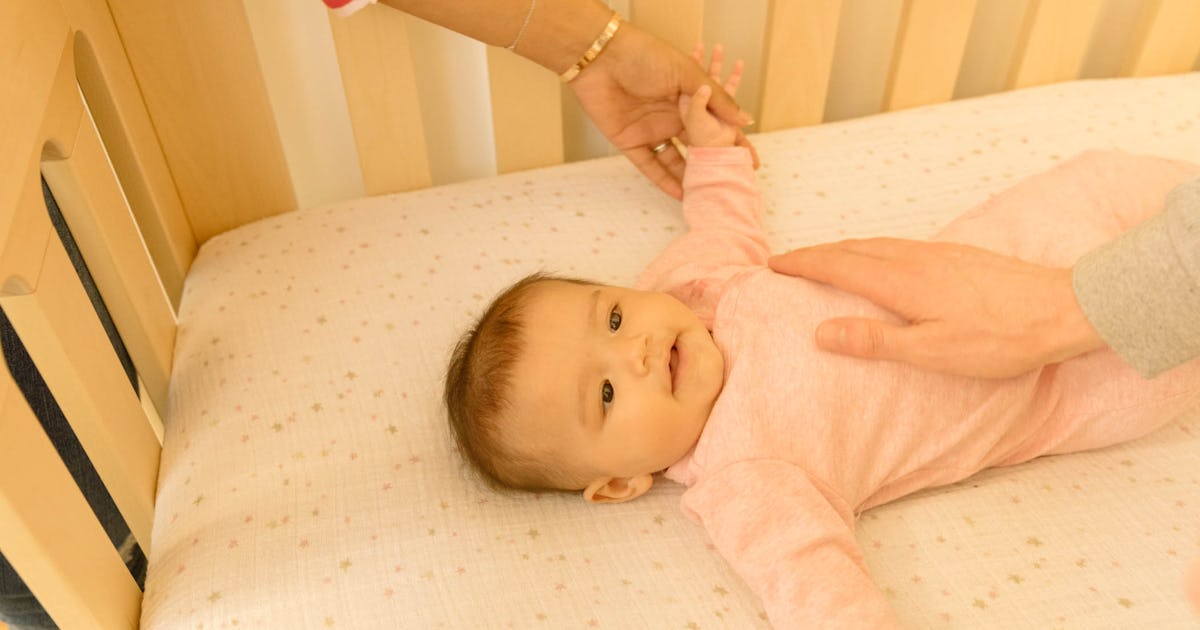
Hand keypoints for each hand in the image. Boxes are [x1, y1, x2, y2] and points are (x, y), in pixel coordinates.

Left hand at [569, 22, 756, 198]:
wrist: (600, 57)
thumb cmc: (645, 56)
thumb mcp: (688, 73)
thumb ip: (716, 99)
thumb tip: (745, 121)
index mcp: (688, 98)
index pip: (715, 125)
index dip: (731, 143)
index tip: (749, 163)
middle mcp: (671, 116)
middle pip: (696, 146)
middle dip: (712, 166)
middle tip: (730, 185)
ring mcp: (651, 130)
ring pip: (674, 160)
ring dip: (688, 177)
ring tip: (706, 194)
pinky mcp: (629, 141)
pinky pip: (649, 166)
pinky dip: (663, 181)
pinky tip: (679, 193)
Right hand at [767, 238, 1105, 377]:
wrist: (1063, 308)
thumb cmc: (1000, 338)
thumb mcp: (932, 352)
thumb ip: (874, 341)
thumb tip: (821, 332)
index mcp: (901, 281)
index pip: (837, 266)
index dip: (802, 264)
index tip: (773, 265)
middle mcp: (913, 258)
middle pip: (852, 249)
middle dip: (815, 254)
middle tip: (786, 262)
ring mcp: (937, 253)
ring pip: (875, 244)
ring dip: (842, 250)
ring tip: (822, 260)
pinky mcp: (956, 255)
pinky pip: (897, 245)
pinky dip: (870, 250)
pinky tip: (878, 260)